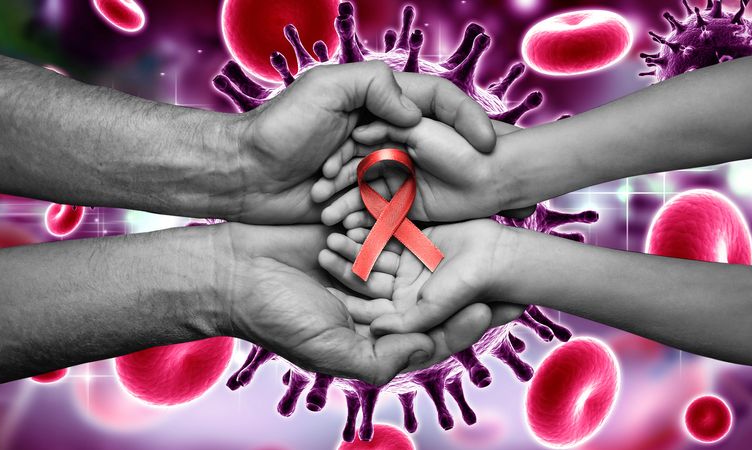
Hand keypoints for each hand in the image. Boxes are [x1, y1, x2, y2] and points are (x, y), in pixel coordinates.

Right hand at [213, 222, 503, 382]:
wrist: (231, 272)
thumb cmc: (276, 317)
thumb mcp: (329, 348)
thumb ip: (380, 357)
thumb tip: (429, 350)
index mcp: (379, 334)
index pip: (437, 332)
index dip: (472, 321)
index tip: (505, 306)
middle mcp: (383, 300)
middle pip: (441, 292)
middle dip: (478, 282)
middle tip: (519, 268)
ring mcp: (373, 262)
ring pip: (426, 257)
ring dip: (460, 247)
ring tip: (497, 230)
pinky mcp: (360, 230)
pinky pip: (398, 225)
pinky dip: (424, 219)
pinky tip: (454, 206)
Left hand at [218, 61, 495, 223]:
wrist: (244, 173)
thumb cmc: (279, 127)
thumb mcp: (325, 89)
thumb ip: (372, 86)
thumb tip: (414, 110)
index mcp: (377, 102)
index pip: (437, 102)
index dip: (469, 118)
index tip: (492, 142)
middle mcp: (380, 134)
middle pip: (433, 143)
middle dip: (459, 162)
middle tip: (488, 180)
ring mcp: (371, 168)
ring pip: (413, 180)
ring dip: (420, 195)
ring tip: (438, 208)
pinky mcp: (360, 200)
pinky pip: (388, 208)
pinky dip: (393, 217)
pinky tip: (400, 227)